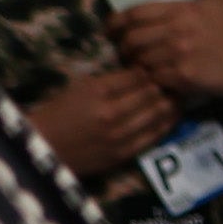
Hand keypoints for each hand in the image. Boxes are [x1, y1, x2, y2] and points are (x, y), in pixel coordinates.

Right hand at [24, 67, 175, 177]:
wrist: (43, 147)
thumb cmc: (59, 112)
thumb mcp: (80, 87)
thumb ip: (111, 80)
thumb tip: (142, 73)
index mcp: (98, 91)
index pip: (138, 76)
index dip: (150, 71)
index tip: (157, 69)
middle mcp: (112, 112)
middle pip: (152, 94)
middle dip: (165, 86)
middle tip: (174, 82)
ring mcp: (120, 135)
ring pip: (158, 114)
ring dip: (171, 103)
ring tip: (179, 97)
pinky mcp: (123, 154)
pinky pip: (155, 136)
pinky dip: (167, 123)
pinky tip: (173, 116)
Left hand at [108, 0, 222, 102]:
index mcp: (184, 8)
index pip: (135, 13)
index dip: (115, 22)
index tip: (111, 28)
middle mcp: (180, 30)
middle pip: (133, 39)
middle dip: (122, 46)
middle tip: (124, 50)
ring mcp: (182, 55)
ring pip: (142, 60)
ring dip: (136, 64)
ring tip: (139, 65)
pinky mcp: (187, 78)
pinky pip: (156, 78)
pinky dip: (152, 79)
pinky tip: (157, 77)